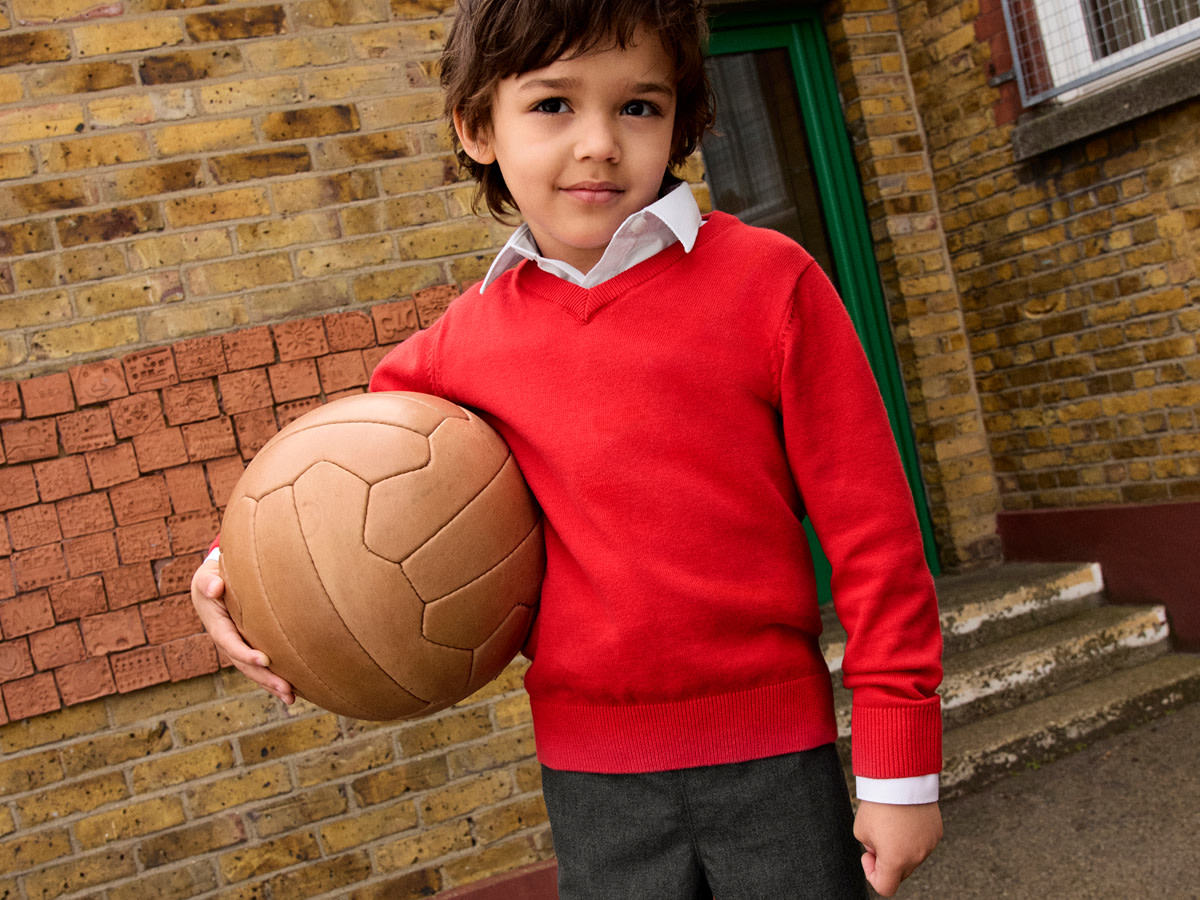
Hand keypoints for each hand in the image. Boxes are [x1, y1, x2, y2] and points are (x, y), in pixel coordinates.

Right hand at [191, 553, 295, 704]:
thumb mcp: (206, 577)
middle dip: (265, 678)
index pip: (231, 643)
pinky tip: (292, 690)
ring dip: (271, 685)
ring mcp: (238, 647)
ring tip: (291, 698)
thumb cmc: (213, 578)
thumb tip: (215, 588)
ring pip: (254, 671)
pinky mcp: (249, 647)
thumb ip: (209, 582)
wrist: (214, 585)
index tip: (264, 660)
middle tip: (286, 690)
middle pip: (245, 665)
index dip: (245, 653)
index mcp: (216, 626)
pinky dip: (273, 678)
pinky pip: (261, 666)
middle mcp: (227, 641)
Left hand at [853, 800, 941, 896]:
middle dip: (887, 861)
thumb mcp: (861, 830)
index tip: (868, 855)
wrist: (900, 778)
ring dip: (901, 848)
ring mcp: (929, 845)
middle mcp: (916, 856)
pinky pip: (922, 843)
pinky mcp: (936, 833)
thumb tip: (881, 850)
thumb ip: (871, 848)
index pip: (885, 887)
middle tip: (878, 837)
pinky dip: (912, 837)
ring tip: (891, 823)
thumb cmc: (879, 803)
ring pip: (912, 857)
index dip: (872, 874)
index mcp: (895, 860)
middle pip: (900, 873)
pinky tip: (904, 819)